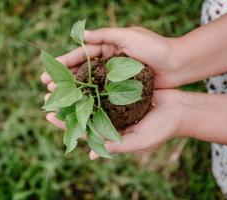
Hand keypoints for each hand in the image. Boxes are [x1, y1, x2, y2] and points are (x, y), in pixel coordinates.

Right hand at [40, 27, 179, 88]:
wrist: (178, 64)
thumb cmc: (155, 48)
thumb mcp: (130, 36)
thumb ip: (107, 35)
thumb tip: (84, 34)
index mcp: (108, 47)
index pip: (81, 54)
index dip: (64, 62)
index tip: (48, 70)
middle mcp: (109, 61)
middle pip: (81, 70)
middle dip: (64, 78)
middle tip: (47, 87)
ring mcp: (115, 76)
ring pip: (89, 83)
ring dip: (74, 90)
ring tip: (59, 98)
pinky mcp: (122, 88)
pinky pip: (102, 93)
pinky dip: (91, 98)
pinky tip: (80, 106)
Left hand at [43, 87, 184, 158]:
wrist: (180, 110)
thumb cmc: (162, 129)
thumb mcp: (140, 141)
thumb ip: (117, 146)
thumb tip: (91, 154)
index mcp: (111, 133)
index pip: (83, 130)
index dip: (66, 124)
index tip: (49, 116)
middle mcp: (110, 119)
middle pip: (82, 112)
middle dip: (65, 105)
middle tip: (47, 96)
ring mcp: (115, 104)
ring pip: (89, 98)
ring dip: (74, 91)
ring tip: (58, 83)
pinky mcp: (121, 91)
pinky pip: (102, 86)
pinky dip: (91, 81)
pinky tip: (80, 73)